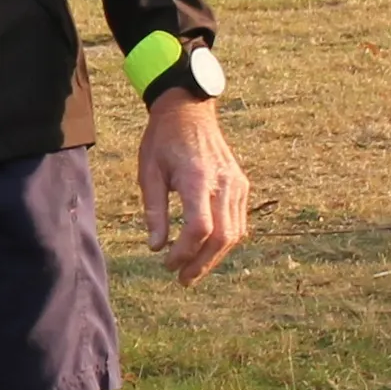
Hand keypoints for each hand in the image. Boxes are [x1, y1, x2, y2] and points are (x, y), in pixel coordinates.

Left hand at [140, 92, 249, 286]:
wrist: (189, 110)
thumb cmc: (163, 139)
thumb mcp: (149, 172)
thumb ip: (154, 211)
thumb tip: (156, 247)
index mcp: (198, 178)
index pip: (199, 228)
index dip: (184, 252)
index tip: (167, 263)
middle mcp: (224, 183)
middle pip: (222, 237)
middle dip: (201, 263)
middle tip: (182, 279)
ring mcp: (237, 184)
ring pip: (235, 233)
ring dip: (214, 257)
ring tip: (192, 271)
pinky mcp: (241, 184)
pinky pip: (238, 221)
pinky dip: (224, 241)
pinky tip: (206, 250)